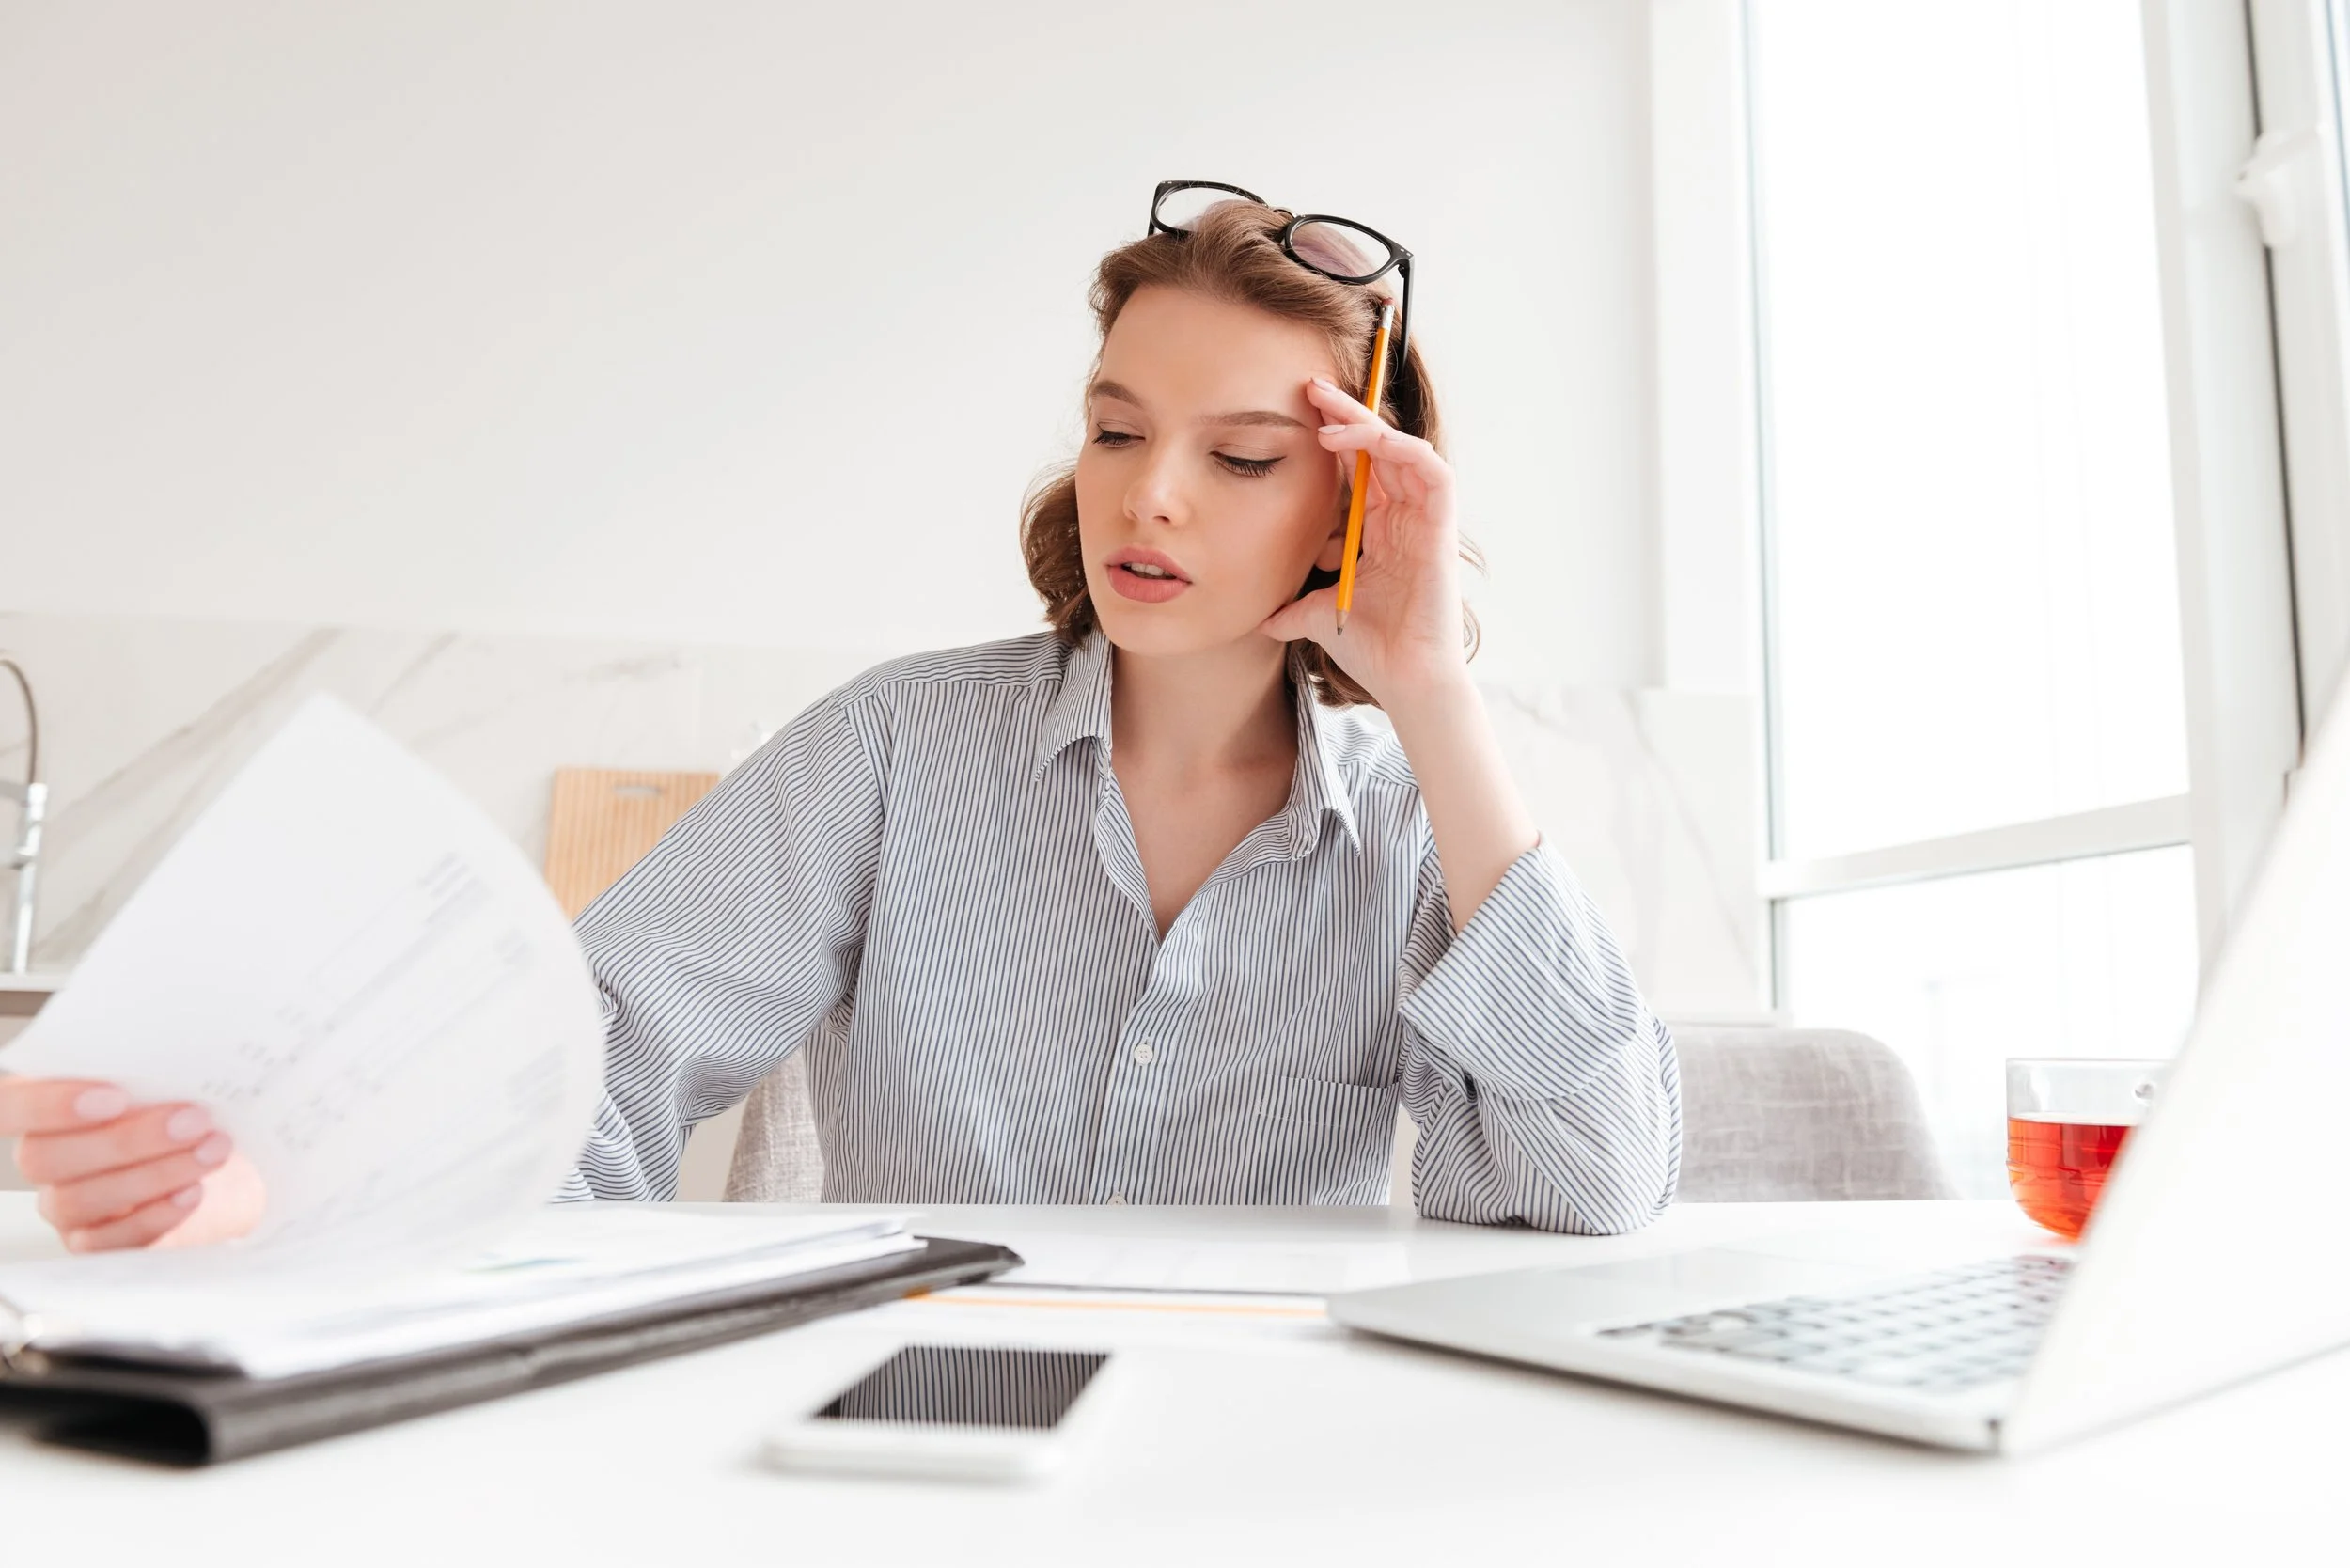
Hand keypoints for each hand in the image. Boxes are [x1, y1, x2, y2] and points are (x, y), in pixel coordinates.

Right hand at [1, 1076, 265, 1251]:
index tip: (115, 1097)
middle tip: (192, 1120)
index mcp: (43, 1104)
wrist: (221, 1160)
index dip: (46, 1105)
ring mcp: (62, 1204)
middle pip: (43, 1159)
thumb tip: (169, 1066)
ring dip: (152, 1175)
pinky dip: (155, 1214)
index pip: (7, 1106)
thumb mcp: (168, 1081)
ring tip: (210, 1151)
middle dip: (125, 1141)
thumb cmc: (185, 1109)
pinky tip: (192, 1192)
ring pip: (75, 1201)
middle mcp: (42, 1155)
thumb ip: (147, 1074)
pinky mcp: (93, 1241)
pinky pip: (106, 1241)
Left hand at [1257, 375, 1472, 707]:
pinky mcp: (1441, 527)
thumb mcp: (1312, 614)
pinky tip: (1363, 442)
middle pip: (1378, 448)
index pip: (1356, 468)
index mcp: (1378, 529)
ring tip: (1328, 411)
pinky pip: (1432, 470)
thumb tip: (1255, 615)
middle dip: (1347, 414)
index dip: (1332, 438)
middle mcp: (1403, 517)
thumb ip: (1289, 606)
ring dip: (1367, 424)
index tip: (1295, 413)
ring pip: (1403, 448)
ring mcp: (1424, 520)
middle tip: (1311, 386)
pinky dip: (1399, 449)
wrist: (1403, 680)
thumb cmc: (1368, 648)